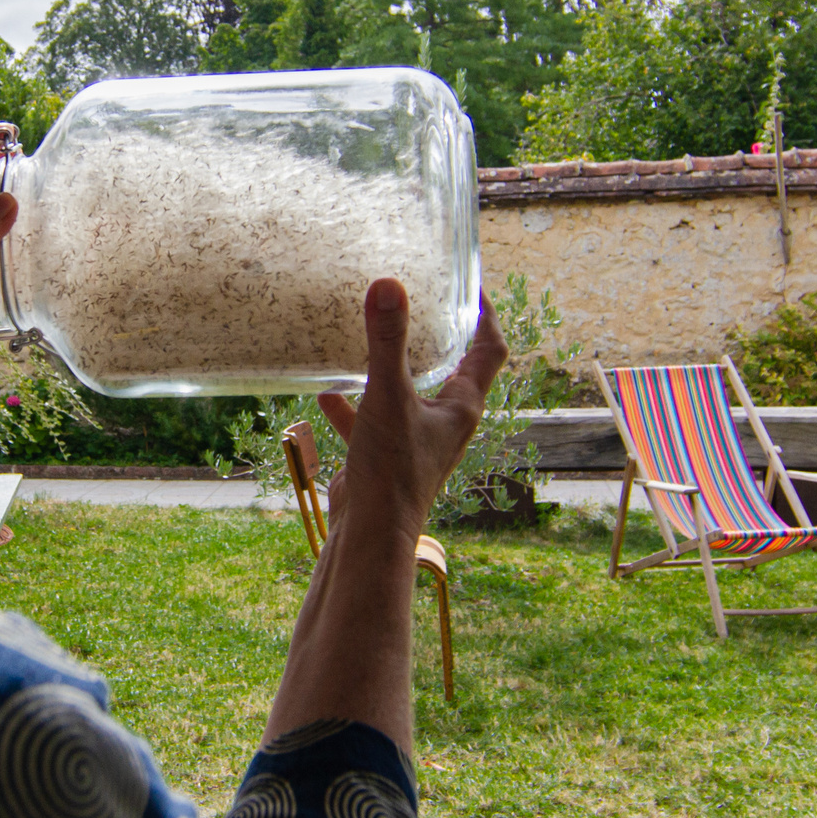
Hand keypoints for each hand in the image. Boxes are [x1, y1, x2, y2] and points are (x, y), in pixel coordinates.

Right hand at [317, 282, 506, 536]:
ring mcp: (417, 440)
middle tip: (424, 303)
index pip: (489, 350)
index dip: (486, 316)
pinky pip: (372, 421)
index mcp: (462, 406)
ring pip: (410, 395)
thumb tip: (388, 286)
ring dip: (394, 370)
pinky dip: (353, 406)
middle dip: (439, 338)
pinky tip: (326, 393)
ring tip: (374, 340)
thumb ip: (386, 341)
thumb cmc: (392, 469)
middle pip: (452, 369)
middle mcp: (446, 422)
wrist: (369, 531)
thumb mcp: (388, 396)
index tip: (473, 287)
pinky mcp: (388, 456)